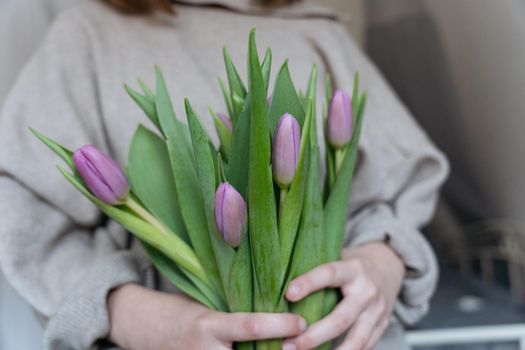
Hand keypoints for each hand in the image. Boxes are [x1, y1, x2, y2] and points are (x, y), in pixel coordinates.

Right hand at [108, 284, 306, 349]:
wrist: (144, 327)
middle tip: (302, 346)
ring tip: (289, 349)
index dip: (279, 325)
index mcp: (209, 325)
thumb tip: (272, 310)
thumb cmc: (181, 311)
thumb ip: (234, 315)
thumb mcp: (206, 306)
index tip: (301, 321)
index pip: (249, 325)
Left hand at [284, 242, 404, 349]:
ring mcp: (377, 312)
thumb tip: (281, 275)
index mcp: (353, 269)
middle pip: (340, 318)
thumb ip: (318, 265)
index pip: (330, 274)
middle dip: (313, 335)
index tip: (289, 293)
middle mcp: (367, 291)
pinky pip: (364, 347)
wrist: (389, 267)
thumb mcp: (340, 256)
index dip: (309, 283)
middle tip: (288, 344)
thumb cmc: (353, 263)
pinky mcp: (382, 327)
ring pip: (355, 339)